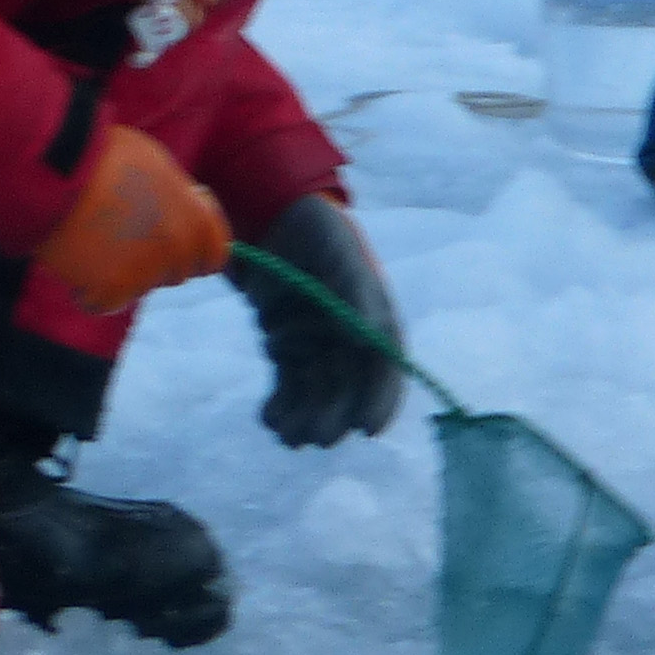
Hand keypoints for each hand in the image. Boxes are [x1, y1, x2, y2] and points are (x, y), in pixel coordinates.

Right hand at [35, 125, 232, 314]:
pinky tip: (77, 259)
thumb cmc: (107, 158)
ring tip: (94, 238)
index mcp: (198, 221)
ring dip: (120, 273)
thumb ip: (177, 203)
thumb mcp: (160, 169)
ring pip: (138, 288)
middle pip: (175, 273)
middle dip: (155, 260)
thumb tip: (181, 218)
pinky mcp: (110, 293)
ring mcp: (146, 275)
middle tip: (122, 232)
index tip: (174, 240)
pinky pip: (104, 302)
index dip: (195, 250)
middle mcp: (179, 252)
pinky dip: (89, 289)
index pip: (214, 256)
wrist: (61, 172)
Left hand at [232, 193, 405, 446]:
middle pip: (349, 385)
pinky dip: (282, 405)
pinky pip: (289, 386)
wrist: (276, 217)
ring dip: (305, 417)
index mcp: (374, 311)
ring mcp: (318, 342)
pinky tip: (269, 417)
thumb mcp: (339, 253)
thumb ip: (355, 291)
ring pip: (318, 391)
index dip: (382, 397)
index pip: (386, 363)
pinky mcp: (288, 349)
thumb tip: (366, 342)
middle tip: (314, 437)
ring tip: (285, 433)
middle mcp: (350, 332)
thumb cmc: (317, 230)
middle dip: (334, 415)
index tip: (369, 428)